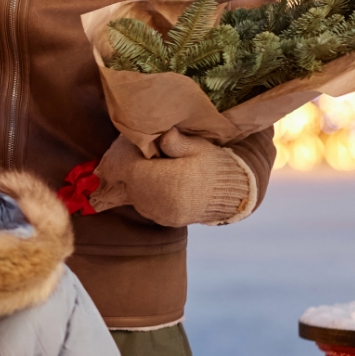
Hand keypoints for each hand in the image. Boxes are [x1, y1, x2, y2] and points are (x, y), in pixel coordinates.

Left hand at [89, 129, 253, 226]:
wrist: (234, 196)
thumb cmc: (214, 167)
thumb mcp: (197, 148)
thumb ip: (175, 141)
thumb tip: (161, 134)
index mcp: (165, 182)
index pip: (126, 169)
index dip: (121, 157)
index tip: (127, 148)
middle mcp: (158, 202)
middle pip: (127, 183)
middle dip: (127, 168)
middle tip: (137, 156)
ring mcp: (160, 214)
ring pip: (133, 195)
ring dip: (135, 182)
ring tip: (148, 168)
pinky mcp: (165, 221)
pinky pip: (144, 205)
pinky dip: (144, 193)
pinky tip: (156, 183)